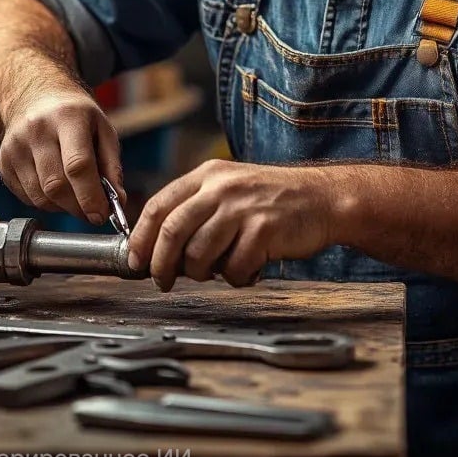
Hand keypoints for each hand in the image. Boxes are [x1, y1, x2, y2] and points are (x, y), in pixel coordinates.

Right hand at [0, 84, 123, 223]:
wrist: (35, 98)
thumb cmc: (75, 116)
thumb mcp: (103, 129)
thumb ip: (112, 166)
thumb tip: (117, 202)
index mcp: (68, 117)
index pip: (77, 165)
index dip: (90, 196)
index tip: (101, 215)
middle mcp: (37, 130)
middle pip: (56, 185)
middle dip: (77, 207)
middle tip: (92, 212)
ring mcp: (15, 146)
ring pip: (40, 196)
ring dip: (63, 207)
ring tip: (76, 197)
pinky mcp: (3, 162)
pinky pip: (27, 197)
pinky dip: (46, 203)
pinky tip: (56, 190)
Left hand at [127, 160, 334, 290]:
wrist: (322, 198)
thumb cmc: (272, 201)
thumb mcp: (229, 189)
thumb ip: (196, 208)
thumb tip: (158, 247)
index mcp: (207, 175)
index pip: (159, 206)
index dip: (142, 238)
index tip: (135, 261)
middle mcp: (222, 187)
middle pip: (172, 231)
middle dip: (161, 264)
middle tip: (163, 281)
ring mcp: (243, 208)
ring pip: (200, 254)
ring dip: (203, 273)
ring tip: (219, 270)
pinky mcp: (264, 230)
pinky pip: (235, 268)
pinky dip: (238, 277)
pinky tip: (250, 268)